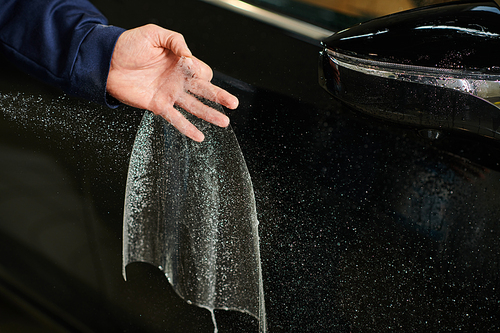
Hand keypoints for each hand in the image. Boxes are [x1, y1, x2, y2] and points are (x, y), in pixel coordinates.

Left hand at [106, 24, 238, 141]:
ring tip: (223, 123)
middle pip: (204, 90)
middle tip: (233, 104)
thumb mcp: (155, 34)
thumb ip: (176, 41)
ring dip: (209, 115)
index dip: (201, 71)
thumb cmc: (129, 44)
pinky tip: (199, 136)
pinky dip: (187, 128)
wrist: (107, 60)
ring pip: (194, 107)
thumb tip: (190, 56)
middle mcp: (177, 80)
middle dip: (220, 97)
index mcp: (180, 63)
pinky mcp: (158, 105)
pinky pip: (175, 119)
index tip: (192, 67)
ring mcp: (169, 94)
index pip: (201, 71)